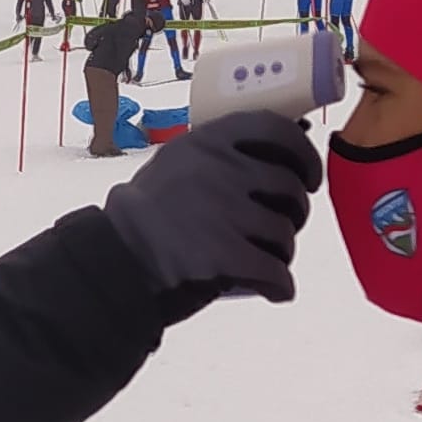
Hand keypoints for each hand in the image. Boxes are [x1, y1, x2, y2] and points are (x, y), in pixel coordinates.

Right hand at [100, 112, 319, 313]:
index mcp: (209, 141)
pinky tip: (277, 291)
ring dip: (283, 252)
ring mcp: (223, 212)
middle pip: (288, 188)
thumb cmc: (145, 216)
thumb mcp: (177, 164)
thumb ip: (220, 155)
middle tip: (284, 228)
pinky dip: (281, 285)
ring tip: (269, 263)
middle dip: (296, 213)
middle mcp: (220, 170)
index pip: (278, 131)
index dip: (304, 154)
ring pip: (284, 232)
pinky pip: (274, 271)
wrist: (113, 260)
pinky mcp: (223, 255)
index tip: (308, 176)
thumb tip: (283, 144)